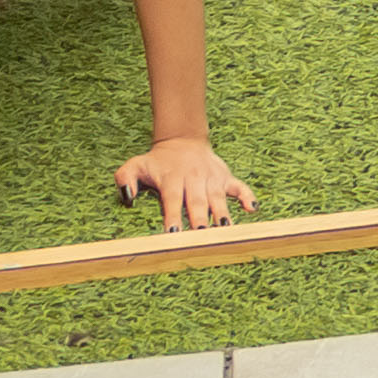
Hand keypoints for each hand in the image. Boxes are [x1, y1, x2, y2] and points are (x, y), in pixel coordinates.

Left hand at [118, 137, 257, 231]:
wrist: (182, 140)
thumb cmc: (157, 160)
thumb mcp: (135, 164)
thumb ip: (124, 178)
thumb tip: (127, 196)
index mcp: (171, 178)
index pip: (172, 199)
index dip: (172, 216)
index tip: (173, 233)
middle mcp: (193, 177)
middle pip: (197, 201)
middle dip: (199, 219)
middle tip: (201, 236)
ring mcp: (211, 177)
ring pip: (217, 197)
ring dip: (221, 213)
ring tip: (225, 229)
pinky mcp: (225, 176)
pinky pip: (239, 186)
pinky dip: (247, 196)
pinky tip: (252, 209)